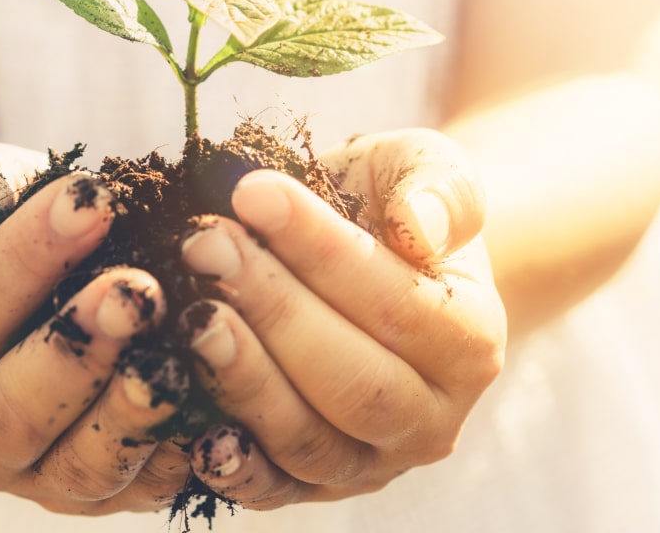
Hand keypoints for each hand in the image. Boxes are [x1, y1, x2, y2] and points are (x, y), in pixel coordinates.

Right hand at [0, 143, 191, 513]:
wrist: (72, 292)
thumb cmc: (34, 233)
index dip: (27, 256)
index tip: (93, 199)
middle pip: (16, 407)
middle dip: (79, 348)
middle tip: (138, 292)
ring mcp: (50, 479)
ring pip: (85, 465)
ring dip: (132, 413)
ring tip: (176, 361)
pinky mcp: (119, 497)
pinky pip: (152, 486)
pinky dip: (188, 452)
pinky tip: (222, 409)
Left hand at [177, 129, 505, 507]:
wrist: (374, 258)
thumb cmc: (391, 207)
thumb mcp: (427, 171)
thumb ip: (440, 189)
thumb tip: (419, 225)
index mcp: (470, 342)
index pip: (394, 303)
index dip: (320, 249)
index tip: (251, 192)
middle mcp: (432, 420)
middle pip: (353, 382)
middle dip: (271, 311)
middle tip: (203, 246)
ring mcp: (373, 463)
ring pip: (308, 440)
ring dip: (243, 378)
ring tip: (191, 314)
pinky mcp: (315, 487)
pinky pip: (272, 488)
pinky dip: (232, 464)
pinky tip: (189, 424)